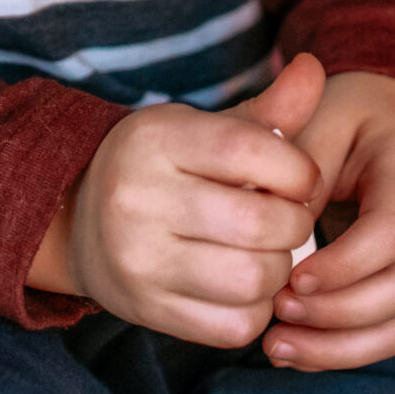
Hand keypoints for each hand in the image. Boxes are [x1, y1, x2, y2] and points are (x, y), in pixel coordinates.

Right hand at [30, 55, 325, 345]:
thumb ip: (267, 109)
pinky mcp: (147, 309)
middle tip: (288, 219)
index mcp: (155, 139)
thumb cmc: (166, 166)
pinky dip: (257, 308)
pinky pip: (234, 325)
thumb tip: (314, 68)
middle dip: (295, 224)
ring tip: (268, 252)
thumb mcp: (206, 128)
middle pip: (259, 223)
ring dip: (279, 270)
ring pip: (251, 280)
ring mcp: (138, 260)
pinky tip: (246, 285)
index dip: (297, 169)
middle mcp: (138, 198)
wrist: (80, 220)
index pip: (250, 150)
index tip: (300, 178)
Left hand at [263, 72, 394, 371]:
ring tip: (277, 347)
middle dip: (336, 312)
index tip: (292, 276)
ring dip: (337, 346)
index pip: (392, 232)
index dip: (345, 263)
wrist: (387, 114)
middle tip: (276, 310)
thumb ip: (302, 166)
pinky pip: (384, 332)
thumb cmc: (346, 112)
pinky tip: (292, 351)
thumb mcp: (321, 115)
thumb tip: (280, 227)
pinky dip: (340, 350)